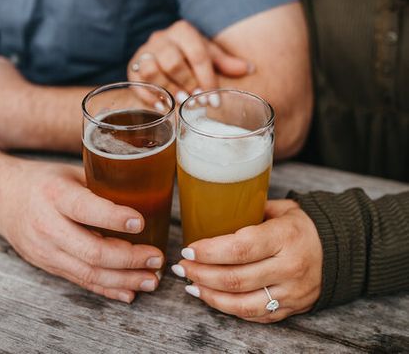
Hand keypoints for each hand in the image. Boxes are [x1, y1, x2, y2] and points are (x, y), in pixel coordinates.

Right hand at [0, 159, 163, 303]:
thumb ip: (100, 182)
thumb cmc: (42, 180)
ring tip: (150, 279)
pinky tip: (128, 291)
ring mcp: (46, 250)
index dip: (115, 218)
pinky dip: (106, 288)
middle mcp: (48, 225)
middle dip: (129, 259)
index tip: (141, 222)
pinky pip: (80, 281)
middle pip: (92, 251)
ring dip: (124, 279)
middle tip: (156, 257)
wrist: (1, 197)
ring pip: (88, 272)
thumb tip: (144, 187)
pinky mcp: (47, 265)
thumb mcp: (69, 172)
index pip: (87, 210)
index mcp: (55, 195)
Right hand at [127, 20, 250, 102]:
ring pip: (150, 70)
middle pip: (172, 61)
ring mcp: (144, 53)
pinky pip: (136, 83)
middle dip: (187, 85)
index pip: (197, 54)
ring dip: (167, 90)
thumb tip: (250, 69)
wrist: (162, 51)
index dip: (207, 79)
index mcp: (182, 31)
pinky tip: (164, 108)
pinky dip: (150, 97)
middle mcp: (161, 38)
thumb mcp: (209, 54)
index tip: (215, 100)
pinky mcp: (131, 68)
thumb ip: (226, 62)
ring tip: (181, 104)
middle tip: (198, 103)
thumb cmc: (190, 54)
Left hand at [172, 200, 322, 321]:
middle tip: (182, 267)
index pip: (240, 249)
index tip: (189, 248)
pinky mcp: (291, 309)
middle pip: (236, 278)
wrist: (342, 250)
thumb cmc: (304, 226)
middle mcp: (289, 267)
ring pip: (242, 304)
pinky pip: (254, 315)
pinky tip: (210, 298)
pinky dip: (228, 309)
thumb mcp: (283, 209)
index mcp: (285, 237)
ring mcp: (290, 293)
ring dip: (210, 295)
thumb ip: (252, 209)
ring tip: (190, 284)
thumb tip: (214, 210)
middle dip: (202, 274)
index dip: (210, 251)